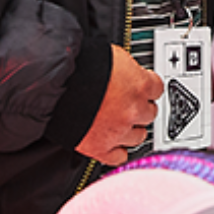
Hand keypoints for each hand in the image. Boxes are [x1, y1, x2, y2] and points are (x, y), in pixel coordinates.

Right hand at [75, 46, 162, 164]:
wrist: (57, 86)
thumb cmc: (81, 66)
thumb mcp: (113, 55)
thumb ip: (127, 68)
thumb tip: (127, 70)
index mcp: (140, 85)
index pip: (157, 89)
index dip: (148, 87)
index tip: (144, 87)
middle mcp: (133, 110)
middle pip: (149, 113)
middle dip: (140, 108)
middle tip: (129, 103)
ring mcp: (119, 131)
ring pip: (138, 136)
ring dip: (131, 129)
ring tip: (121, 122)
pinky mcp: (101, 148)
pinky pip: (118, 157)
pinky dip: (116, 151)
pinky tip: (113, 144)